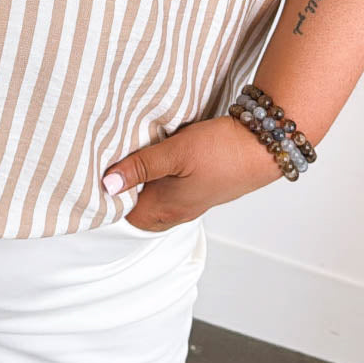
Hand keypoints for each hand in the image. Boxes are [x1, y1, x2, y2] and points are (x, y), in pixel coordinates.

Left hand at [102, 116, 285, 230]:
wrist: (263, 147)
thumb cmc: (221, 151)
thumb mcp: (174, 152)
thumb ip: (140, 167)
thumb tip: (106, 184)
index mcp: (167, 209)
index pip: (126, 215)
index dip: (110, 197)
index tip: (100, 174)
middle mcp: (178, 211)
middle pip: (139, 208)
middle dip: (125, 189)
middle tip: (112, 162)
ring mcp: (192, 200)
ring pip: (156, 196)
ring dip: (144, 180)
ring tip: (134, 155)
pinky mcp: (203, 186)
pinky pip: (172, 187)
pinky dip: (161, 175)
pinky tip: (160, 153)